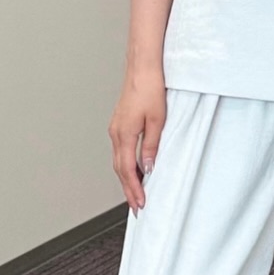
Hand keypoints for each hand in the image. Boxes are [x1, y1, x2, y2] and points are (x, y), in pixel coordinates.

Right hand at [109, 66, 166, 212]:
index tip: (140, 204)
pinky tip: (134, 170)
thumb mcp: (158, 120)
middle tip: (137, 207)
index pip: (127, 170)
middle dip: (128, 190)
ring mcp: (115, 128)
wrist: (142, 67)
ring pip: (118, 161)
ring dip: (126, 179)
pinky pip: (121, 151)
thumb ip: (152, 146)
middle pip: (120, 169)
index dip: (133, 189)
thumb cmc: (150, 88)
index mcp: (124, 134)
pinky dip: (126, 165)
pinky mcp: (119, 124)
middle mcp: (115, 133)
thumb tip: (147, 168)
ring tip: (136, 194)